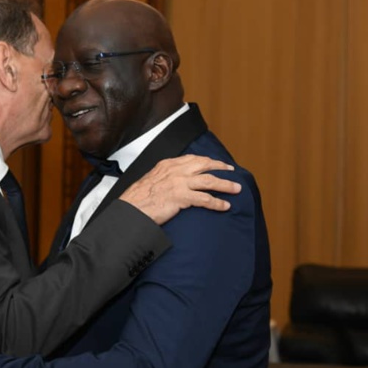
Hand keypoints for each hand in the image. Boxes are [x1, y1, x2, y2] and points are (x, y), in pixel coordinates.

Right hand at [119, 155, 239, 224]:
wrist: (131, 208)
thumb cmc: (138, 198)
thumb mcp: (151, 179)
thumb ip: (164, 177)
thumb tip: (173, 181)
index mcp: (167, 165)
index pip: (192, 158)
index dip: (207, 161)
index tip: (215, 163)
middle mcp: (176, 171)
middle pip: (205, 165)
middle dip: (221, 167)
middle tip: (231, 172)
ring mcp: (179, 183)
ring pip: (209, 181)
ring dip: (225, 185)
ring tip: (236, 188)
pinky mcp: (182, 197)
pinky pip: (205, 199)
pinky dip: (217, 202)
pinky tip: (225, 206)